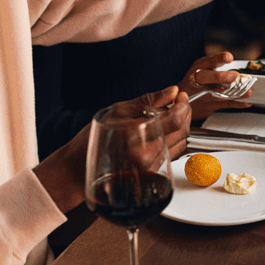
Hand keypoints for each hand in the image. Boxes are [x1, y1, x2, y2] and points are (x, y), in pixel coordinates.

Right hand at [34, 87, 190, 211]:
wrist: (80, 168)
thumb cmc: (94, 139)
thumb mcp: (118, 111)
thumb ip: (149, 101)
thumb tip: (172, 91)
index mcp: (136, 136)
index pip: (175, 119)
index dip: (184, 105)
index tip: (181, 97)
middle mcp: (146, 154)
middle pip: (182, 131)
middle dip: (185, 113)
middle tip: (178, 102)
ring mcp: (151, 166)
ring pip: (181, 142)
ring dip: (181, 126)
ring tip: (170, 115)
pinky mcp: (153, 173)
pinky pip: (173, 152)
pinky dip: (174, 138)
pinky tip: (164, 130)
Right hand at [178, 52, 252, 118]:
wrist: (182, 98)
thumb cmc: (197, 80)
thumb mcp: (204, 68)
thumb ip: (219, 67)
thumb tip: (241, 68)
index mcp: (200, 67)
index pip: (208, 61)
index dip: (219, 58)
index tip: (229, 57)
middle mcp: (198, 80)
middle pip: (205, 77)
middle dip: (220, 76)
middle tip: (234, 76)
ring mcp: (201, 94)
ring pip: (216, 94)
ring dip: (234, 93)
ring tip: (247, 92)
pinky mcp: (208, 105)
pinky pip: (223, 104)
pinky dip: (237, 103)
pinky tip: (246, 102)